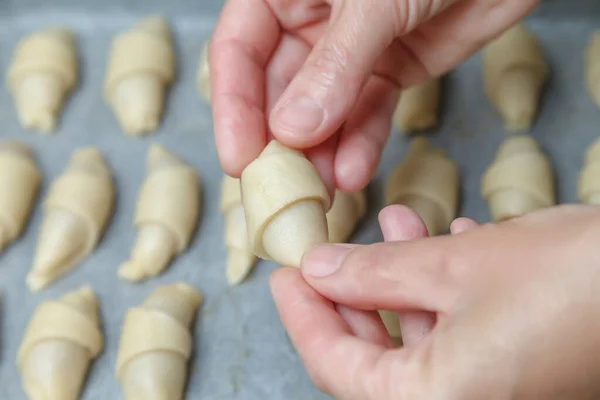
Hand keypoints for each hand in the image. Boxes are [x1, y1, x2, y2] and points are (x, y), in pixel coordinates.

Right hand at [210, 0, 539, 192]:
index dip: (234, 108)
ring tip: (319, 193)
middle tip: (282, 190)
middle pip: (277, 90)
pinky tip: (352, 172)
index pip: (238, 51)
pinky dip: (361, 144)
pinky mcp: (392, 70)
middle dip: (280, 143)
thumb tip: (293, 131)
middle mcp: (311, 20)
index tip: (239, 160)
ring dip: (319, 154)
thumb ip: (334, 66)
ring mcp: (351, 50)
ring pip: (322, 111)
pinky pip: (368, 113)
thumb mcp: (373, 2)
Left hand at [270, 205, 599, 398]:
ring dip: (405, 278)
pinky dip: (449, 289)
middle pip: (374, 357)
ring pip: (422, 337)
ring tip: (398, 221)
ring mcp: (494, 393)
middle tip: (331, 251)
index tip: (284, 275)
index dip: (303, 314)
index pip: (335, 366)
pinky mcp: (519, 371)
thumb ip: (373, 272)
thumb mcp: (452, 265)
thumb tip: (319, 270)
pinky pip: (464, 332)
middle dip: (353, 295)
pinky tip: (453, 240)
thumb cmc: (571, 280)